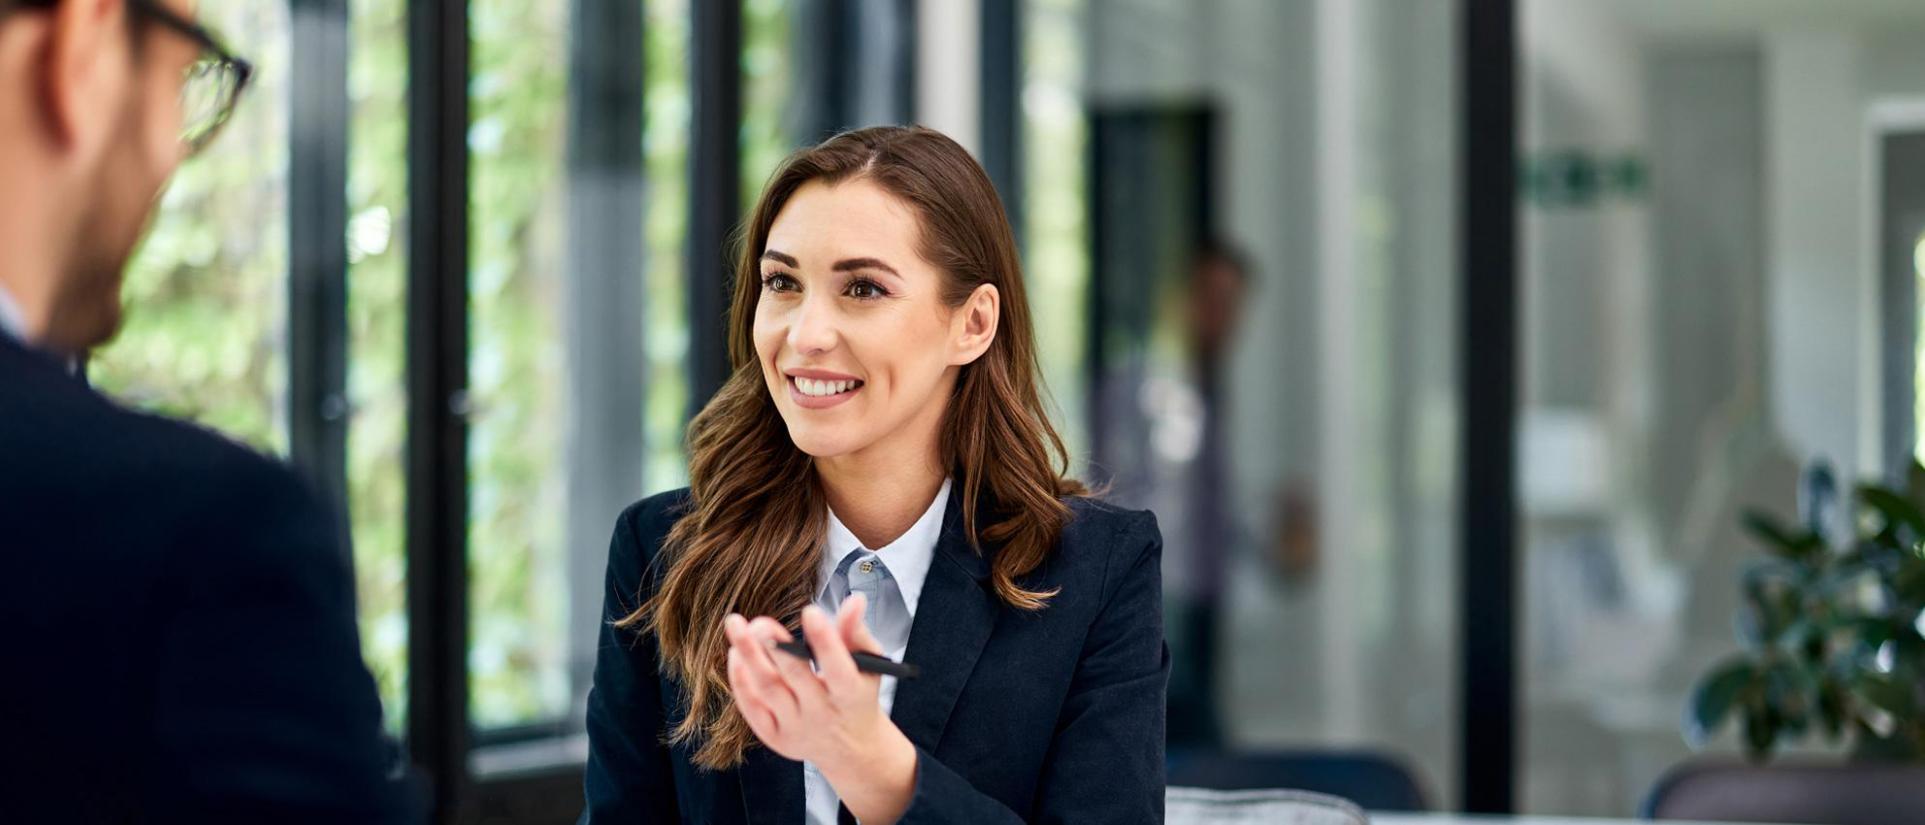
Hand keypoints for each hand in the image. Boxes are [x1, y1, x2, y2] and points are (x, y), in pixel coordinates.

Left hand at [724, 594, 917, 822]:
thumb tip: (854, 600)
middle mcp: (823, 714)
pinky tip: (735, 653)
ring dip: (750, 656)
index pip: (838, 668)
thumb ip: (857, 633)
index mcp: (850, 696)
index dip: (825, 640)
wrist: (850, 746)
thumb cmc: (857, 695)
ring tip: (736, 626)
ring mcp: (796, 728)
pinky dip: (740, 678)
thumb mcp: (869, 666)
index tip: (810, 611)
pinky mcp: (775, 737)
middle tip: (760, 622)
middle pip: (795, 677)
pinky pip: (751, 706)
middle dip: (775, 647)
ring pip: (767, 689)